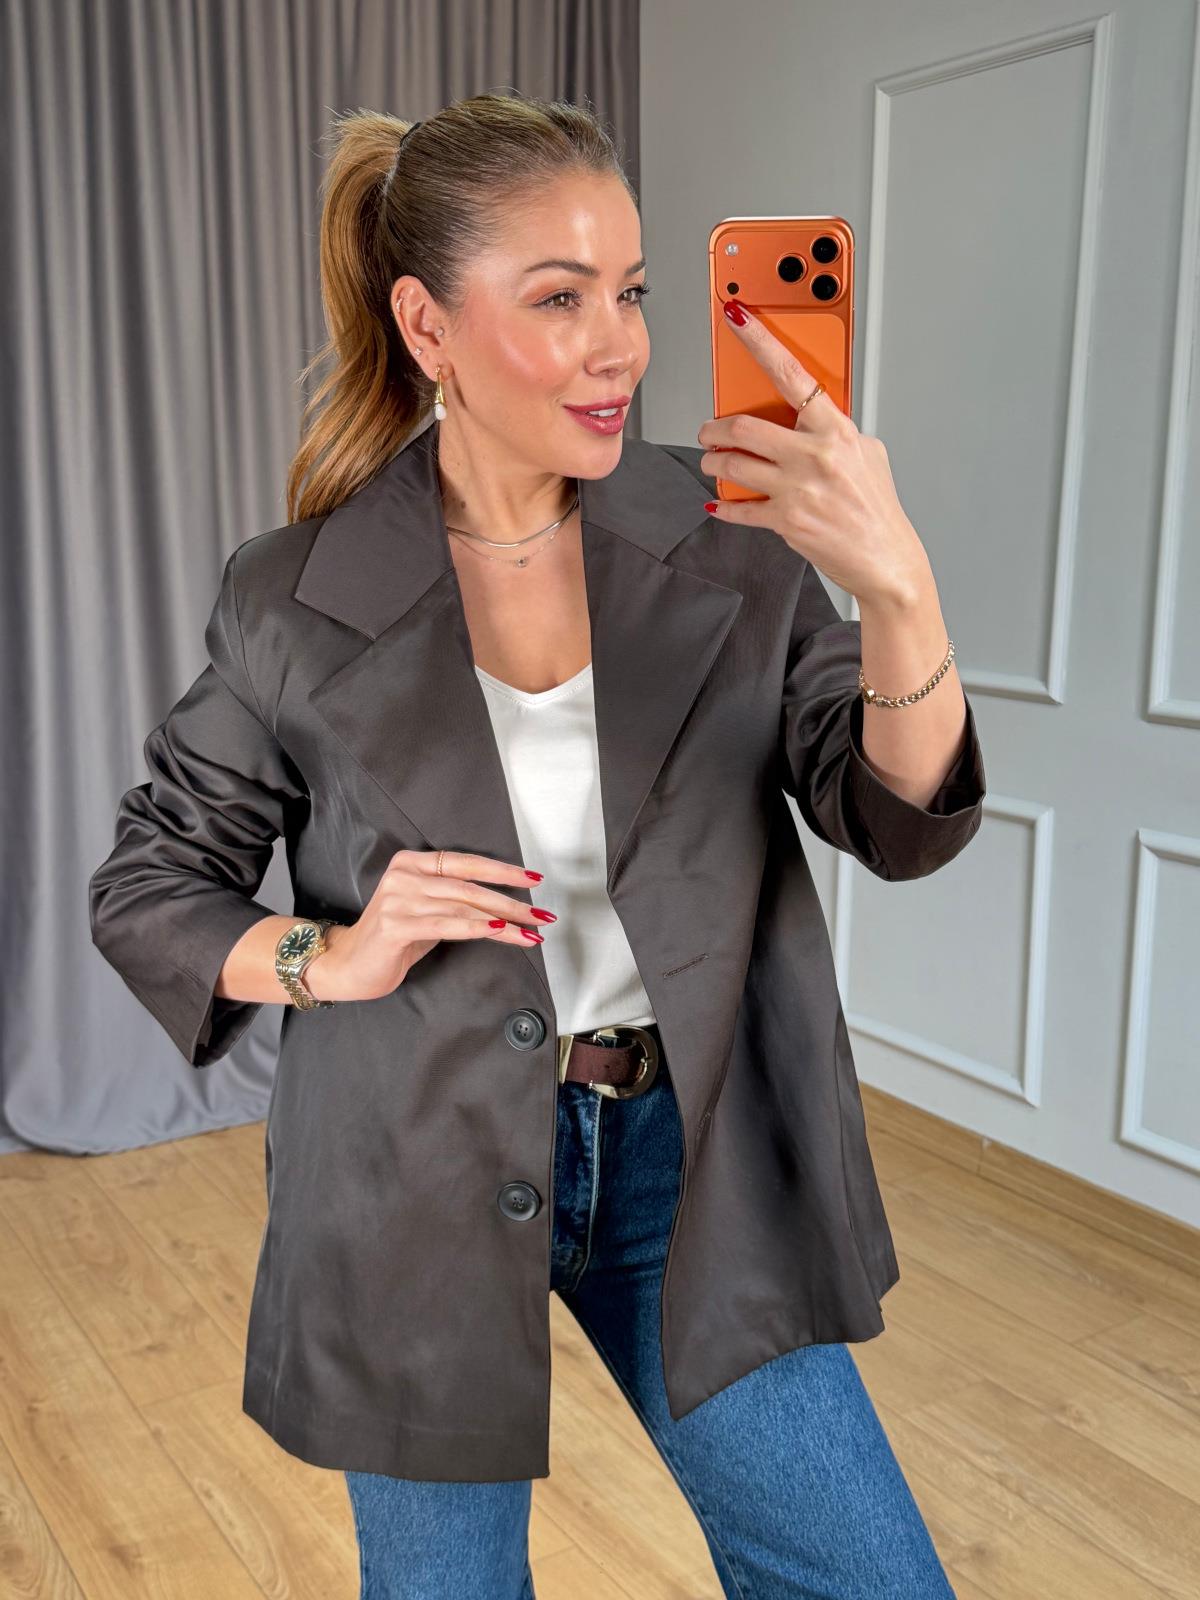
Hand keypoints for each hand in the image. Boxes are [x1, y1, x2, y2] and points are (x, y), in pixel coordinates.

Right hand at [304, 850, 554, 1001]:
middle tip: (541, 915)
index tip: (533, 879)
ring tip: (530, 932)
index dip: (502, 870)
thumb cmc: (393, 940)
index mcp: (412, 864)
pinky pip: (447, 925)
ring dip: (503, 921)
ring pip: (464, 906)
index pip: (467, 862)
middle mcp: (404, 875)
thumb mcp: (430, 914)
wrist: (348, 965)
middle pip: (470, 887)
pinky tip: (499, 932)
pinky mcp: (396, 925)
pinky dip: (477, 928)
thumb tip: (506, 908)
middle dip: (511, 902)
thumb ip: (458, 904)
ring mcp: (398, 899)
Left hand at [697, 299, 932, 608]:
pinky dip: (724, 504)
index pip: (792, 374)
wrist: (886, 560)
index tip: (737, 317)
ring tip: (712, 461)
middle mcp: (815, 455)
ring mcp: (799, 489)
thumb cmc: (876, 508)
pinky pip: (740, 508)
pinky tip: (720, 501)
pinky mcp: (786, 521)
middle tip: (708, 430)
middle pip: (744, 427)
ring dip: (714, 461)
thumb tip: (806, 417)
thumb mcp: (867, 455)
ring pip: (734, 464)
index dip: (760, 341)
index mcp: (836, 430)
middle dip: (715, 427)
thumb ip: (834, 431)